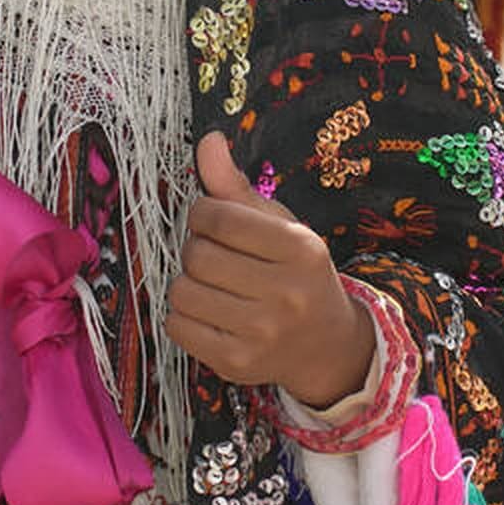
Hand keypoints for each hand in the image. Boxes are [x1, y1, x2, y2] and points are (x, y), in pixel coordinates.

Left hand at [164, 133, 374, 408]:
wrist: (326, 345)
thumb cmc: (296, 274)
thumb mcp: (279, 225)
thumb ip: (236, 186)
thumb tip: (206, 140)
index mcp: (301, 249)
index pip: (219, 217)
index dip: (202, 213)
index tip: (211, 220)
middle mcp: (286, 293)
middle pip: (197, 255)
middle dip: (196, 248)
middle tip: (214, 255)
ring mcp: (261, 334)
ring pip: (182, 291)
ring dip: (187, 281)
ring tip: (212, 283)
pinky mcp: (236, 363)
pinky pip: (177, 326)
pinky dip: (182, 314)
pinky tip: (208, 311)